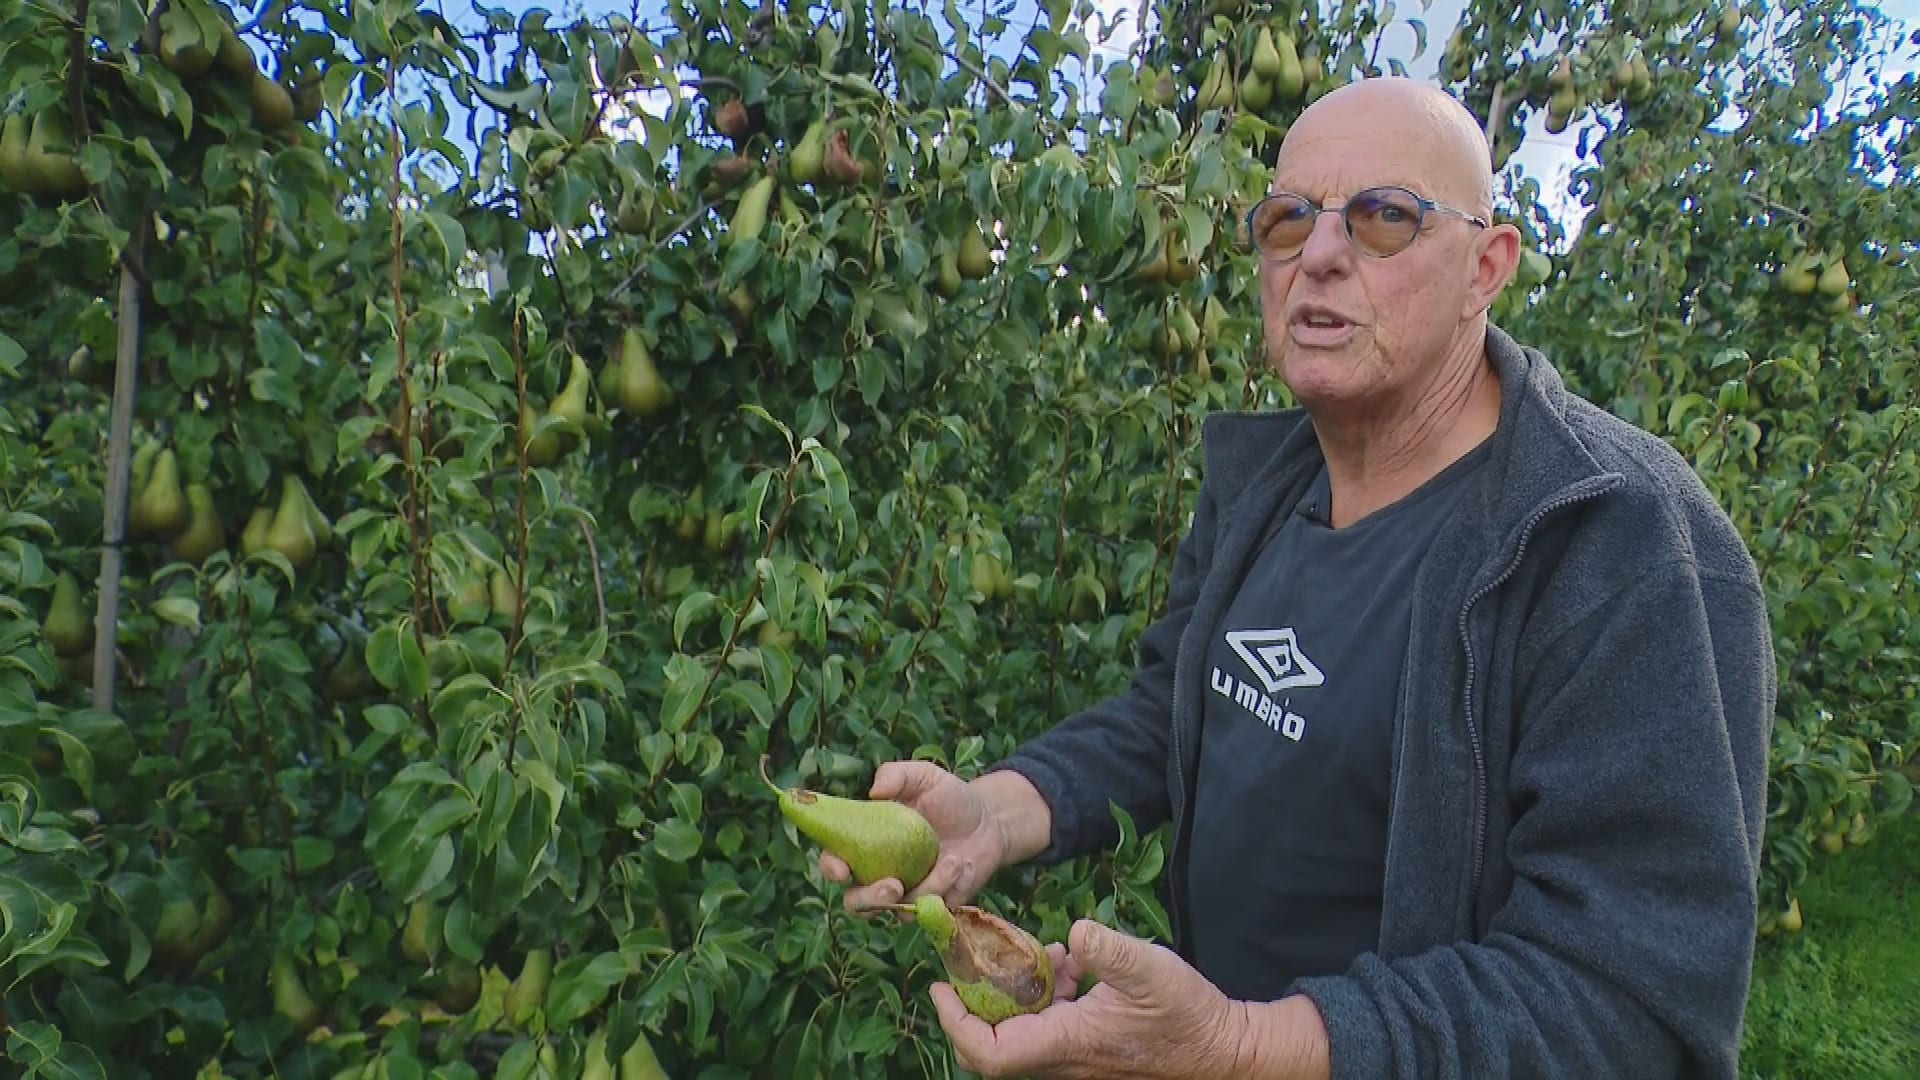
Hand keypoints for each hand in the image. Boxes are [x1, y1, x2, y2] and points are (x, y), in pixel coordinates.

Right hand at [817, 760, 1006, 913]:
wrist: (989, 820)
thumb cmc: (948, 796)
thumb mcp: (925, 776)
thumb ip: (897, 775)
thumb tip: (875, 790)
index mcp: (866, 843)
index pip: (836, 861)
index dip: (831, 868)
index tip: (841, 869)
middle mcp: (880, 873)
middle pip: (857, 903)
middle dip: (870, 900)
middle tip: (893, 885)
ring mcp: (907, 893)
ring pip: (899, 910)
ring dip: (928, 887)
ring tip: (954, 860)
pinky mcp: (933, 906)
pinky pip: (932, 910)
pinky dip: (950, 888)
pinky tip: (964, 865)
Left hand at [931, 919, 1250, 1079]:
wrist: (1222, 1052)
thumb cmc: (1189, 1016)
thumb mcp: (1152, 970)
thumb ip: (1110, 949)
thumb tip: (1074, 933)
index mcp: (1068, 1043)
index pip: (989, 1052)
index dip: (955, 1023)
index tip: (939, 987)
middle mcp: (1063, 1058)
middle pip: (992, 1043)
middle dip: (976, 999)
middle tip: (973, 957)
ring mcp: (1073, 1056)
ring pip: (1019, 1030)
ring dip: (1017, 990)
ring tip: (1046, 954)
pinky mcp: (1085, 1048)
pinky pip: (1046, 1024)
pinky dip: (1045, 993)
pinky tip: (1074, 965)